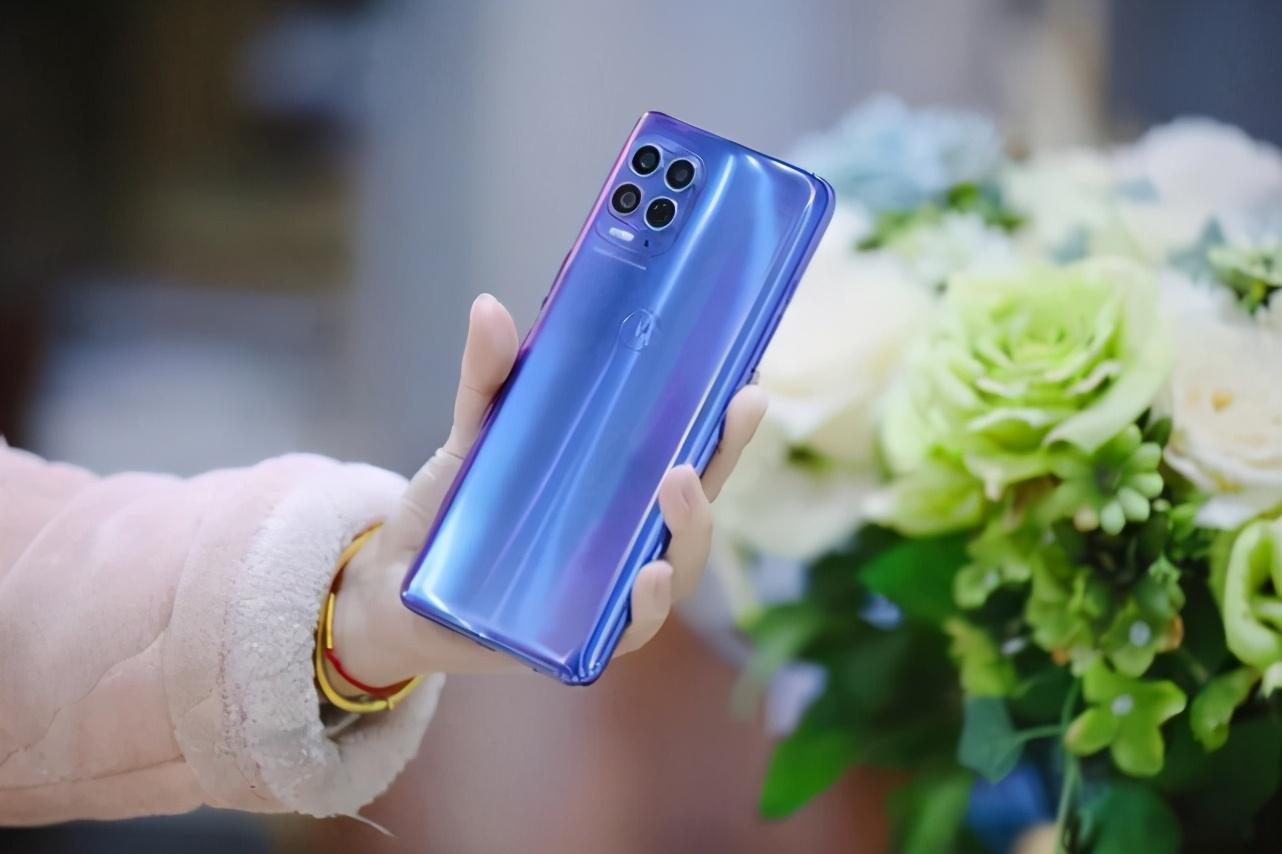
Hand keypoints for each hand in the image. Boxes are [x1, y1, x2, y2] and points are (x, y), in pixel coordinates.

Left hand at [329, 293, 766, 684]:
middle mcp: (626, 533)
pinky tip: (650, 576)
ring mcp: (610, 586)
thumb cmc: (448, 509)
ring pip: (681, 562)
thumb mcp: (472, 436)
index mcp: (616, 482)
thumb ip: (487, 379)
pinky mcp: (584, 638)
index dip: (726, 419)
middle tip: (729, 415)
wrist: (393, 583)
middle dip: (725, 457)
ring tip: (679, 485)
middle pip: (698, 499)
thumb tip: (490, 308)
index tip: (749, 380)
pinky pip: (634, 629)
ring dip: (692, 526)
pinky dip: (649, 606)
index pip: (689, 447)